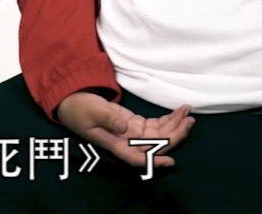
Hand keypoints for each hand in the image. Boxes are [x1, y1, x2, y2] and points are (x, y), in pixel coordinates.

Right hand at [57, 91, 192, 168]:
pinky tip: (178, 112)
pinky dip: (167, 119)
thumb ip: (110, 119)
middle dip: (174, 134)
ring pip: (158, 135)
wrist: (72, 101)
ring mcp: (132, 132)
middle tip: (189, 120)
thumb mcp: (93, 111)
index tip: (171, 160)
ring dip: (174, 125)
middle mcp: (127, 141)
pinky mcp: (134, 123)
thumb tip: (127, 128)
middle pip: (155, 145)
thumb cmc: (79, 108)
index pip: (138, 158)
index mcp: (115, 143)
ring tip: (188, 112)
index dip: (154, 161)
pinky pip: (155, 125)